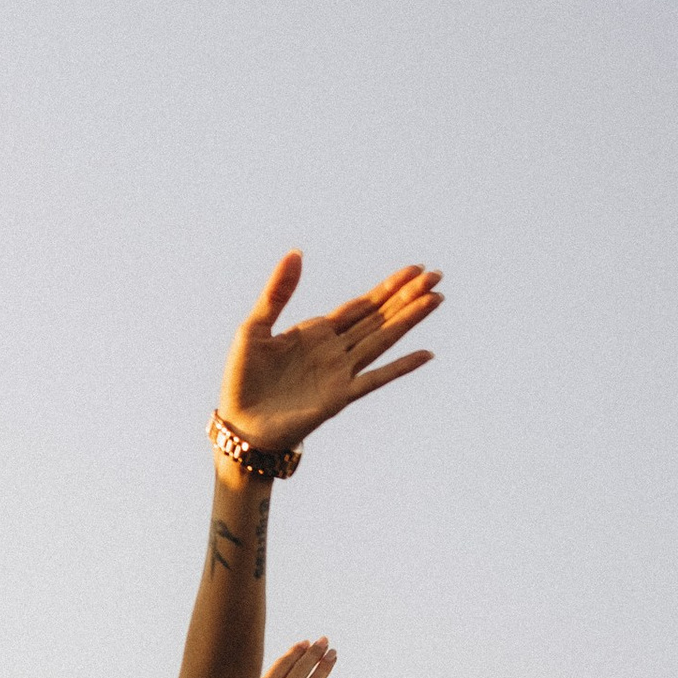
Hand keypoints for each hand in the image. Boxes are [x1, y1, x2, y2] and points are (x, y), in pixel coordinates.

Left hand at [218, 252, 441, 458]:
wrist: (241, 425)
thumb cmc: (243, 378)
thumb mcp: (255, 327)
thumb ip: (278, 292)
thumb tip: (296, 252)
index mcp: (316, 331)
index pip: (361, 304)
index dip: (388, 287)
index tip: (414, 269)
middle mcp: (335, 350)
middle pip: (379, 317)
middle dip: (407, 296)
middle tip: (436, 275)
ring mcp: (340, 373)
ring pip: (382, 340)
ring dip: (408, 320)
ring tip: (436, 300)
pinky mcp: (340, 397)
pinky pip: (376, 378)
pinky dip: (401, 367)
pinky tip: (425, 354)